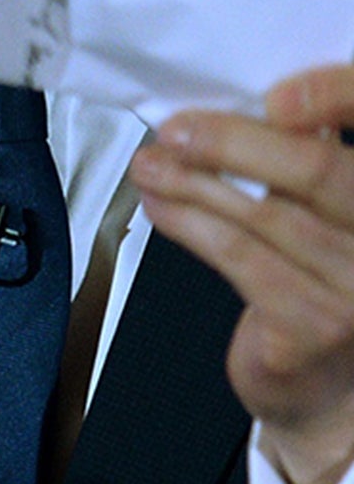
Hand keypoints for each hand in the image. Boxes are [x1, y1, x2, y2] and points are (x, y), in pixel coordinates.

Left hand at [133, 65, 353, 483]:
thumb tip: (246, 101)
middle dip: (235, 141)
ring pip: (266, 214)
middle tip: (176, 130)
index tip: (276, 94)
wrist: (322, 389)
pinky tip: (160, 205)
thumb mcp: (322, 215)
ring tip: (149, 164)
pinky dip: (189, 224)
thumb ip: (304, 161)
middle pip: (321, 171)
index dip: (337, 96)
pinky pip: (241, 257)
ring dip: (193, 182)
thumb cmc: (316, 282)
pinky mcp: (317, 325)